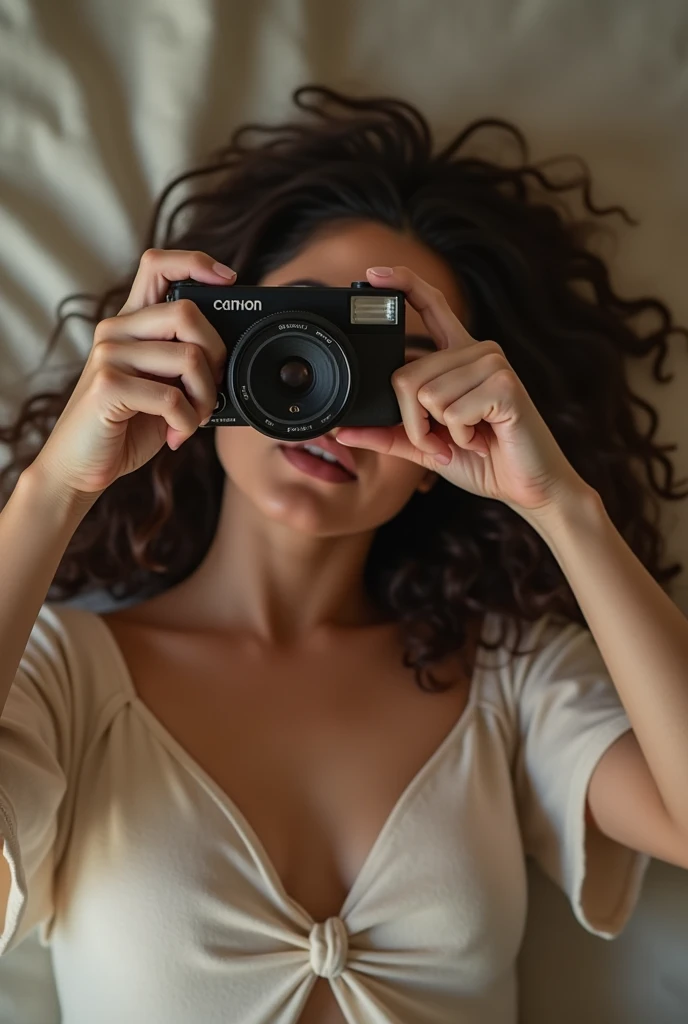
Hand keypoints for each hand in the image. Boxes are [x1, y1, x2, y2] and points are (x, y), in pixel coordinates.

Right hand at [31, 249, 235, 502]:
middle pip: (188, 312)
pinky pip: (172, 396)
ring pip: (189, 357)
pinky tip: (176, 435)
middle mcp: (117, 330)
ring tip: (193, 419)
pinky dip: (186, 422)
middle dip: (217, 356)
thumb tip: (231, 354)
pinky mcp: (108, 385)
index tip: (229, 279)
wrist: (81, 467)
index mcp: (131, 323)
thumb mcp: (162, 386)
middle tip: (212, 392)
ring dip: (206, 399)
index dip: (197, 263)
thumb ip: (184, 362)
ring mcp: (109, 355)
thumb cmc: (127, 426)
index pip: (159, 265)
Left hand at [336, 265, 591, 517]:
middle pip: (406, 375)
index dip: (402, 285)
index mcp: (458, 357)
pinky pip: (451, 411)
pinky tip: (483, 438)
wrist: (529, 486)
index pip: (430, 305)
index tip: (372, 276)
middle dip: (414, 424)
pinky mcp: (504, 385)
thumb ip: (388, 435)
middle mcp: (476, 351)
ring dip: (438, 433)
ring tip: (468, 439)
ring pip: (425, 395)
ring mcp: (492, 364)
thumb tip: (342, 432)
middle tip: (444, 441)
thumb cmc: (483, 461)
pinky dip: (459, 437)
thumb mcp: (425, 447)